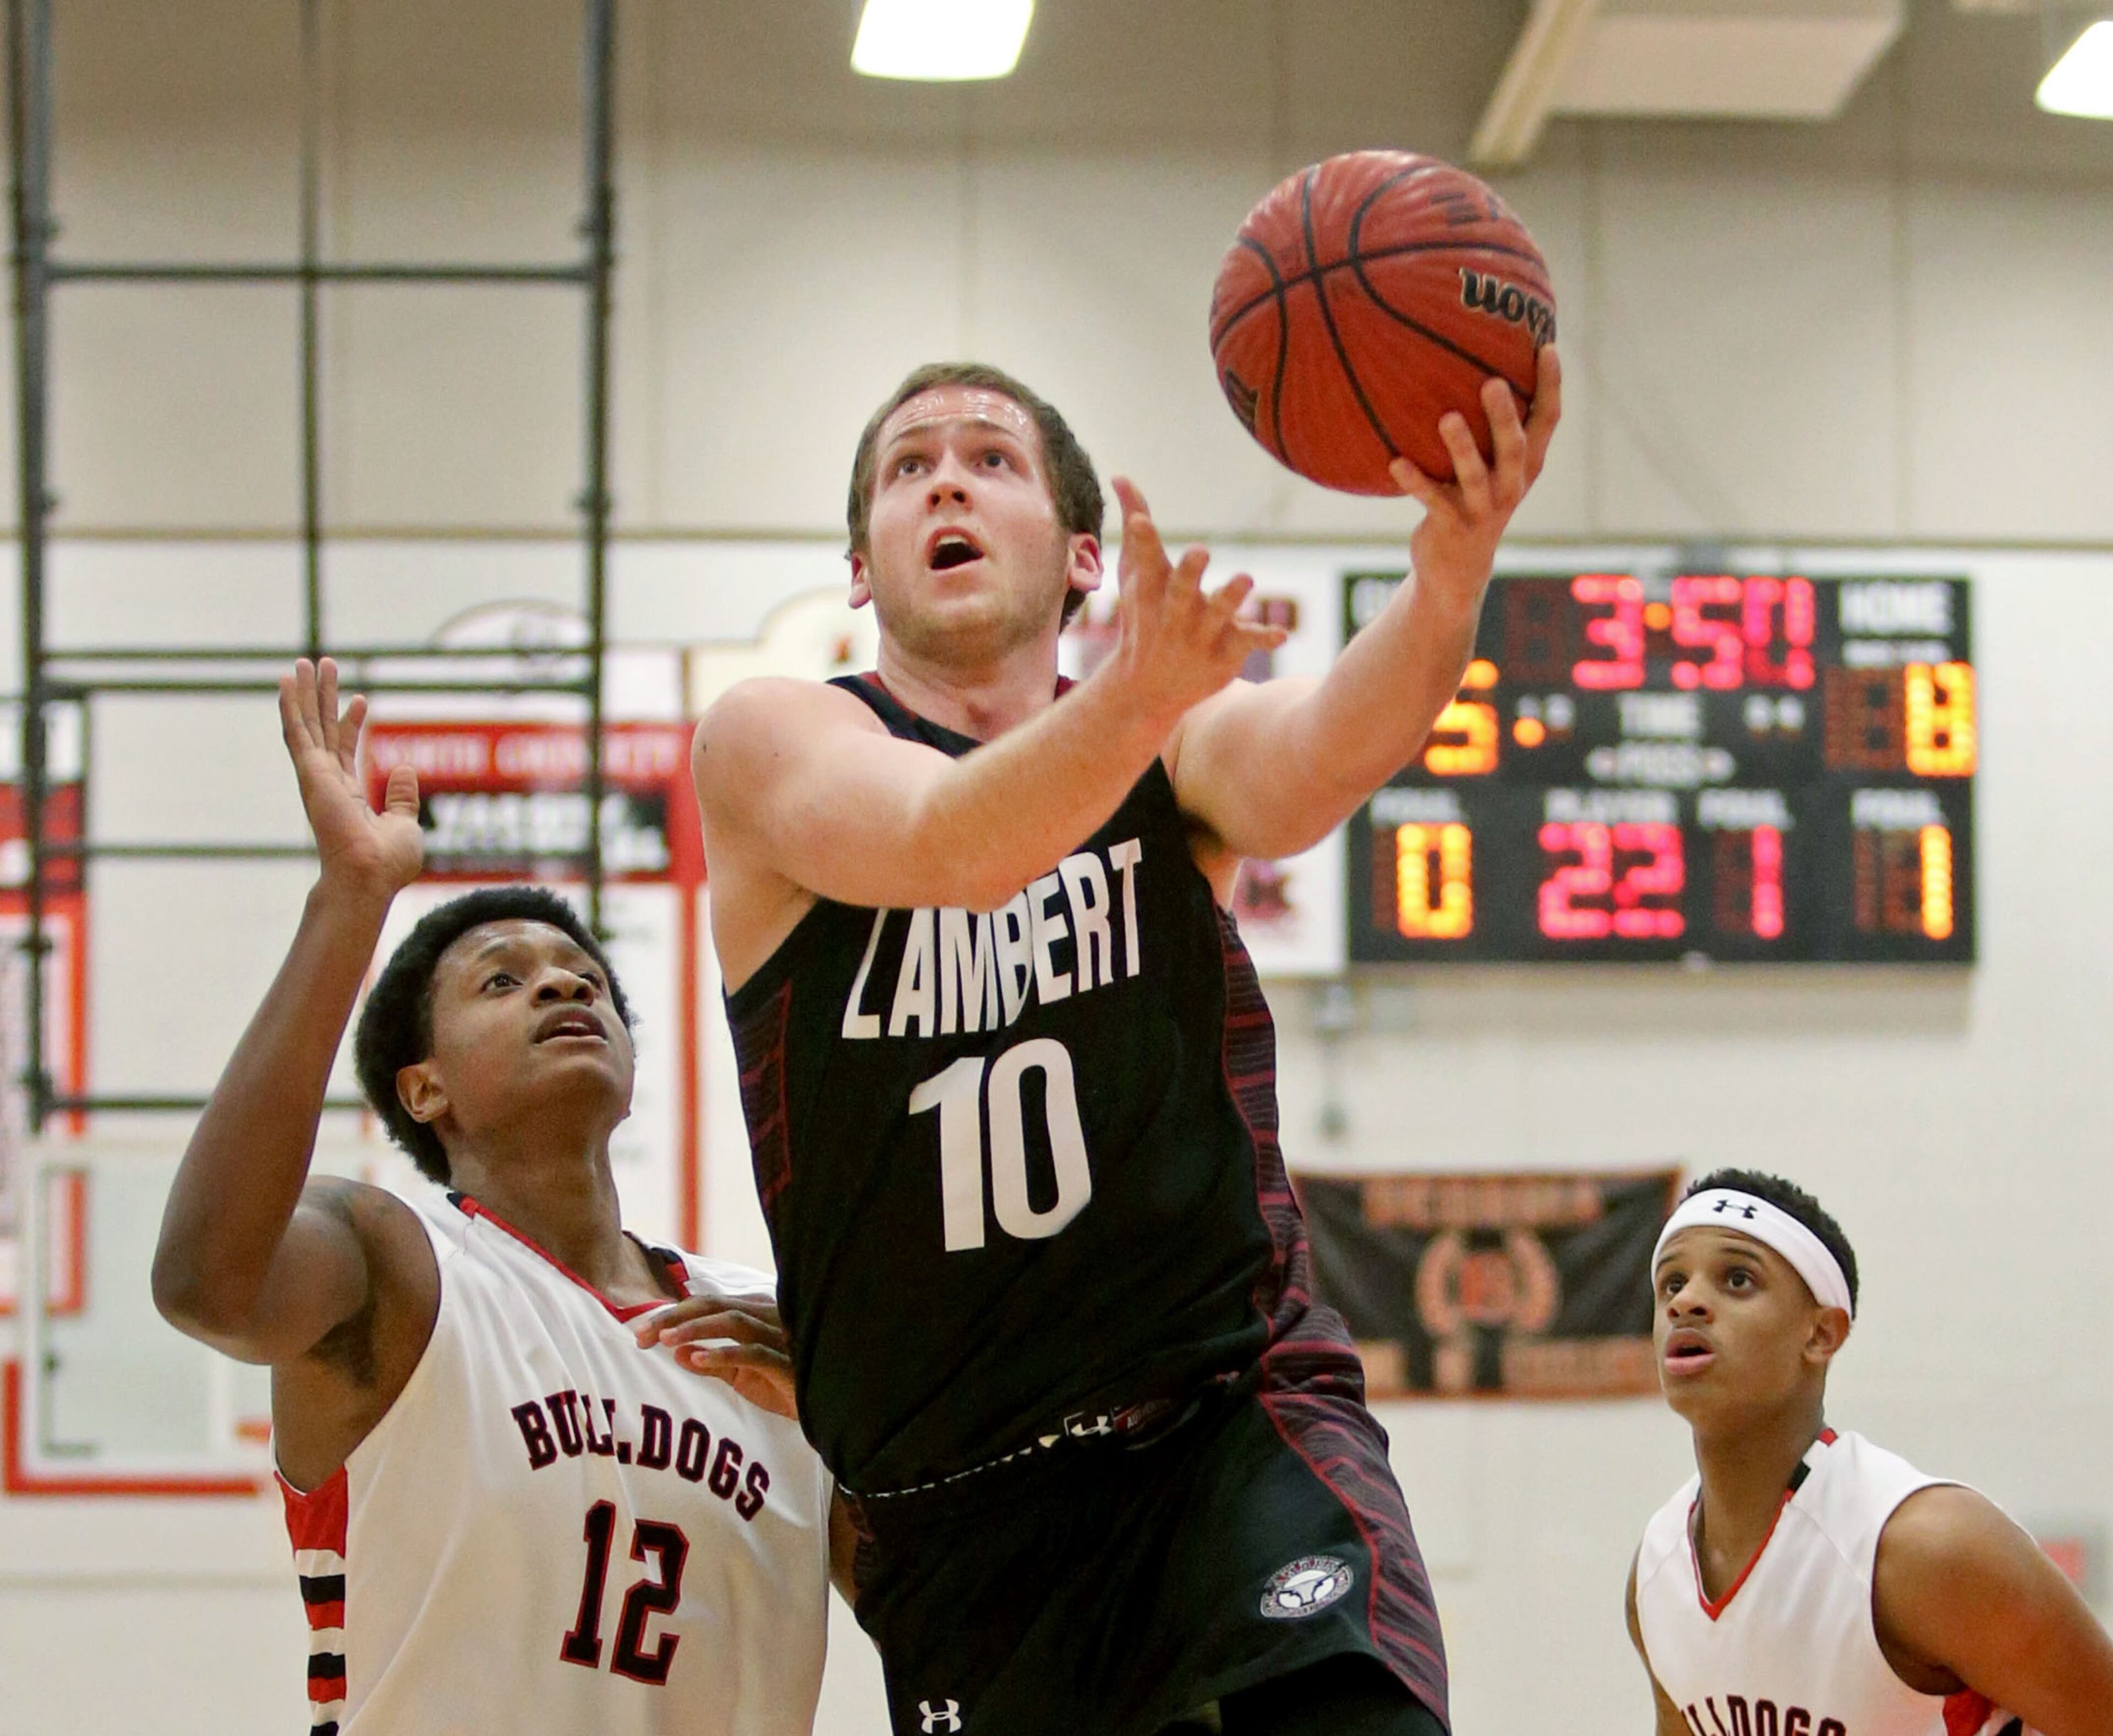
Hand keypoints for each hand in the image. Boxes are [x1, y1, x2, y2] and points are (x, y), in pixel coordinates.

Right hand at [278, 657, 422, 902]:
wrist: (370, 875)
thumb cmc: (387, 862)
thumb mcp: (404, 823)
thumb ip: (401, 796)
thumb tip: (404, 768)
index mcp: (347, 796)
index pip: (345, 750)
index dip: (351, 723)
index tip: (360, 699)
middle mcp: (327, 783)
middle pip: (321, 729)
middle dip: (322, 697)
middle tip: (322, 665)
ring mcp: (316, 777)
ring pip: (307, 724)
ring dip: (305, 693)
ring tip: (303, 662)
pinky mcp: (310, 772)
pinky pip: (297, 732)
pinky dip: (291, 705)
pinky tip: (287, 681)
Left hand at [634, 1291, 798, 1421]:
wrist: (825, 1409)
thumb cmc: (784, 1386)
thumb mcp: (741, 1376)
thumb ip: (712, 1363)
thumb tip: (676, 1352)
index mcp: (753, 1315)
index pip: (706, 1304)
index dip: (671, 1315)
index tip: (639, 1334)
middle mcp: (766, 1317)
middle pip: (714, 1305)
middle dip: (675, 1317)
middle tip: (641, 1335)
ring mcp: (778, 1337)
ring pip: (733, 1321)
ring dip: (695, 1328)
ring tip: (664, 1341)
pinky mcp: (787, 1362)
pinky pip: (754, 1353)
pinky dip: (724, 1354)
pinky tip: (697, 1361)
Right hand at [1101, 478, 1288, 726]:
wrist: (1145, 688)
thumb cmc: (1143, 618)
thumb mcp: (1135, 574)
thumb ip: (1135, 526)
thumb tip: (1120, 476)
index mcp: (1152, 591)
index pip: (1145, 561)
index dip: (1143, 540)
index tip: (1140, 520)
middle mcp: (1174, 612)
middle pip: (1181, 591)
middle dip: (1189, 573)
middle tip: (1199, 551)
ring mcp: (1199, 634)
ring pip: (1217, 614)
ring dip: (1230, 597)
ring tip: (1246, 578)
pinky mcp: (1225, 651)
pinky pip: (1246, 641)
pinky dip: (1263, 638)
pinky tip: (1282, 634)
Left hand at [1391, 344, 1562, 612]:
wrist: (1458, 568)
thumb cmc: (1473, 500)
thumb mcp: (1492, 467)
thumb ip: (1492, 429)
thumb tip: (1474, 365)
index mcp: (1526, 465)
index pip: (1547, 421)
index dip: (1551, 386)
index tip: (1546, 347)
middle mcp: (1511, 485)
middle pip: (1515, 448)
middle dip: (1504, 416)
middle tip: (1493, 382)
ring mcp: (1482, 508)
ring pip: (1475, 475)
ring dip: (1461, 447)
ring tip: (1447, 418)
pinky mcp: (1451, 525)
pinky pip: (1432, 499)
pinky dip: (1415, 481)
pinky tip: (1395, 462)